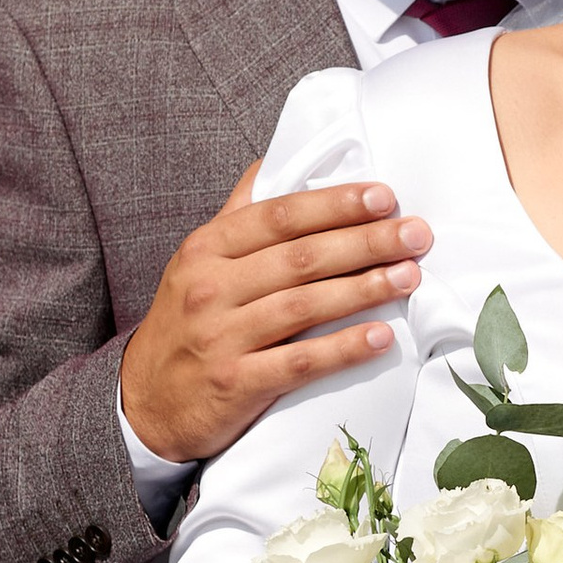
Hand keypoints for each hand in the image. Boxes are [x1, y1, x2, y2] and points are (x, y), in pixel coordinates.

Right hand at [119, 162, 430, 464]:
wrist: (145, 401)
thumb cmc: (189, 322)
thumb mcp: (200, 262)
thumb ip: (239, 215)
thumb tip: (273, 161)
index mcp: (207, 249)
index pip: (280, 216)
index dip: (334, 204)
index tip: (384, 196)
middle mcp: (210, 288)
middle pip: (301, 257)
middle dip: (366, 242)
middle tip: (417, 235)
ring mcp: (221, 336)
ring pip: (304, 305)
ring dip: (364, 288)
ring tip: (410, 276)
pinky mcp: (235, 383)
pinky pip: (299, 362)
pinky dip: (343, 348)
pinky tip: (382, 337)